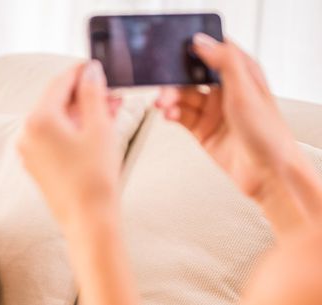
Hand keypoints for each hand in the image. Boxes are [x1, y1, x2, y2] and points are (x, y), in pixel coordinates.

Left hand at [18, 61, 122, 228]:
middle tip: (110, 90)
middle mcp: (27, 134)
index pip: (59, 83)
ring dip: (82, 112)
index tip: (95, 65)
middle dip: (84, 94)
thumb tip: (89, 71)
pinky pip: (54, 137)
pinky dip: (73, 129)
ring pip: (57, 120)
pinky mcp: (37, 165)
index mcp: (38, 120)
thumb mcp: (99, 128)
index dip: (79, 72)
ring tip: (110, 108)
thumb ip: (93, 94)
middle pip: (56, 102)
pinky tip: (96, 128)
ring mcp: (30, 151)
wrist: (89, 220)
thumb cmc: (96, 177)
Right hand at [156, 33, 321, 233]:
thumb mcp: (246, 90)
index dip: (194, 50)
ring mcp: (213, 112)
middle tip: (163, 87)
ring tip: (163, 105)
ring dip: (170, 99)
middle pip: (192, 77)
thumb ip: (225, 61)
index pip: (214, 52)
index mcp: (241, 74)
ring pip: (183, 98)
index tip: (176, 53)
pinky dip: (172, 114)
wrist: (267, 173)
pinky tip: (169, 115)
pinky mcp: (203, 130)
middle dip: (175, 81)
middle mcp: (226, 91)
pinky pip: (181, 117)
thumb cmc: (268, 134)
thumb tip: (202, 42)